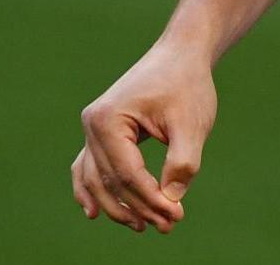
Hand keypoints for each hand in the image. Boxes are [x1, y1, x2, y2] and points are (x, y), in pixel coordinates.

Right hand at [71, 40, 215, 232]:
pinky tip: (96, 213)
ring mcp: (93, 128)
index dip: (152, 201)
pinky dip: (92, 190)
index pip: (129, 175)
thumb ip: (182, 164)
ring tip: (143, 226)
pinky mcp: (100, 131)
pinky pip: (88, 167)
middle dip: (138, 208)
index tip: (176, 216)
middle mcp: (93, 124)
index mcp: (109, 120)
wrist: (181, 53)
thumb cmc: (187, 85)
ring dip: (118, 206)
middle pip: (112, 181)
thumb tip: (170, 202)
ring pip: (97, 180)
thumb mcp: (191, 125)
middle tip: (167, 226)